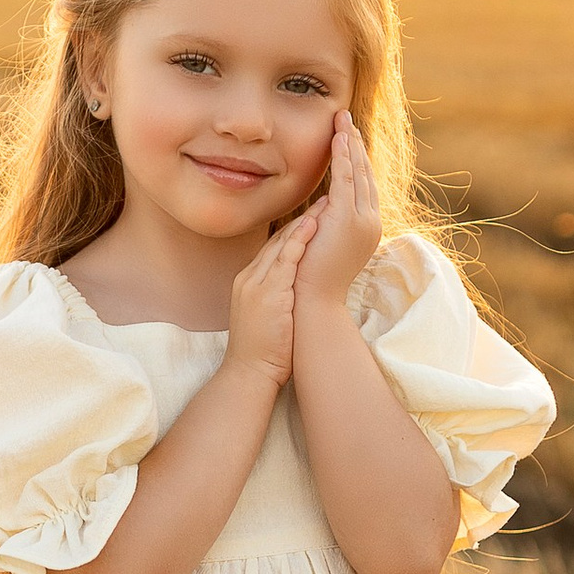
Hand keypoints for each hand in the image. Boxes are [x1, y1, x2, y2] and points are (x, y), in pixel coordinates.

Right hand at [226, 204, 321, 387]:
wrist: (248, 373)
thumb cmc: (263, 353)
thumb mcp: (267, 318)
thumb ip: (278, 299)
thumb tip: (296, 293)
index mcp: (249, 283)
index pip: (273, 250)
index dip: (294, 232)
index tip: (313, 217)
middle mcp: (250, 278)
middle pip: (277, 241)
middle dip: (302, 220)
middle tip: (323, 201)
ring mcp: (256, 284)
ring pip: (281, 245)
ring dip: (304, 224)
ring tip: (324, 206)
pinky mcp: (266, 294)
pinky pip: (284, 260)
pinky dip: (299, 241)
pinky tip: (313, 227)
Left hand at [295, 112, 381, 308]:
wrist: (313, 303)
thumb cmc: (311, 281)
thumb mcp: (322, 246)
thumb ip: (325, 224)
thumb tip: (321, 209)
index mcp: (364, 230)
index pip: (362, 188)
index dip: (356, 161)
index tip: (347, 140)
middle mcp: (370, 223)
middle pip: (365, 175)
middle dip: (355, 145)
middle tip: (346, 120)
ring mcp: (363, 221)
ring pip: (359, 173)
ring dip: (351, 144)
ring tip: (342, 119)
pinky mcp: (348, 219)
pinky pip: (348, 179)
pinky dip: (345, 156)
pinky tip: (339, 137)